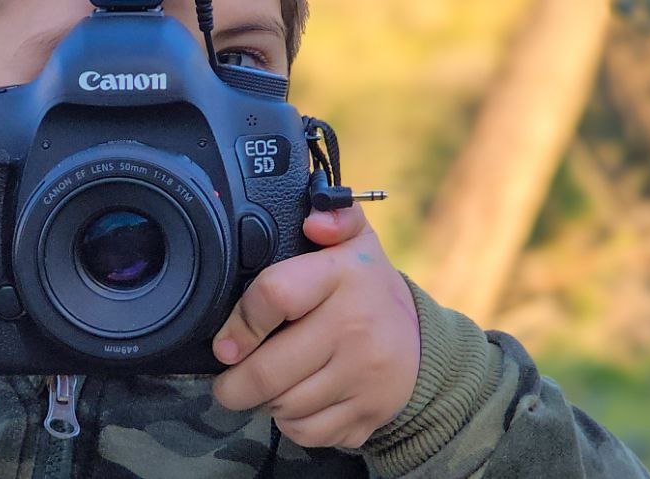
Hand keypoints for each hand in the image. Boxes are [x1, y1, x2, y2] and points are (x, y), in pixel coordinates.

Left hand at [210, 203, 419, 448]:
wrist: (424, 345)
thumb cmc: (366, 289)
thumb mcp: (354, 242)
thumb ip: (335, 217)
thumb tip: (315, 221)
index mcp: (344, 276)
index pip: (275, 294)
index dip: (240, 323)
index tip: (224, 343)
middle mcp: (356, 328)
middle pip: (268, 370)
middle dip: (234, 383)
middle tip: (227, 379)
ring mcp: (365, 376)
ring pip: (284, 405)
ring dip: (262, 402)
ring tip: (263, 385)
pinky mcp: (369, 413)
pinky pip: (308, 431)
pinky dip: (290, 423)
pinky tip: (293, 402)